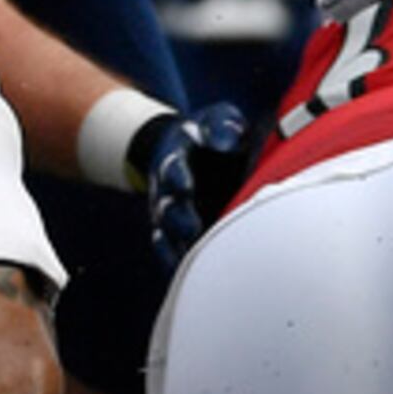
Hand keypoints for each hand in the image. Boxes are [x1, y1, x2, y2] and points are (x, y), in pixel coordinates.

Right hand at [133, 102, 263, 266]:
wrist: (189, 148)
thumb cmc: (213, 134)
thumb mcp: (218, 119)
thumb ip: (221, 126)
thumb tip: (225, 140)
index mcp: (177, 159)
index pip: (172, 167)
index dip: (177, 176)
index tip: (185, 185)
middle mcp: (168, 190)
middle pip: (168, 207)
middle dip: (178, 218)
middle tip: (192, 229)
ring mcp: (170, 213)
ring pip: (167, 233)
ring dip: (178, 245)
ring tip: (193, 257)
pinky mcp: (178, 231)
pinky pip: (171, 249)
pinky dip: (175, 262)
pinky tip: (185, 274)